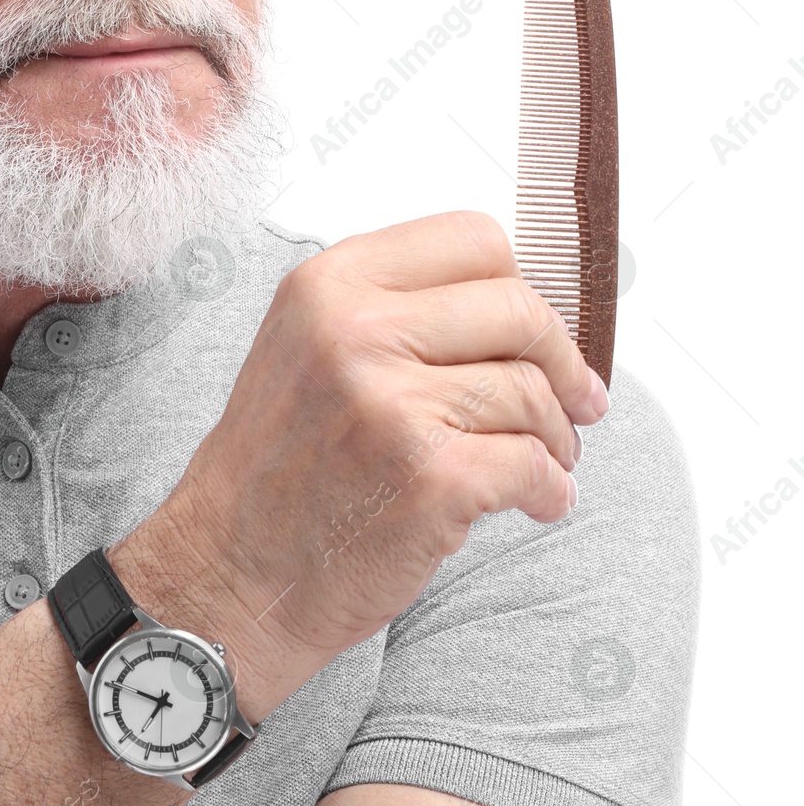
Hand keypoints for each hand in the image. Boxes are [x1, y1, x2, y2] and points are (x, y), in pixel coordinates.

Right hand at [112, 211, 607, 723]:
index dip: (519, 284)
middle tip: (576, 400)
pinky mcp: (429, 478)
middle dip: (561, 360)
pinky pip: (535, 464)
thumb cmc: (277, 464)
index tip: (532, 328)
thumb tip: (519, 305)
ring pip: (531, 390)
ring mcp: (391, 403)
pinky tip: (535, 501)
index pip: (472, 237)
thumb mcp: (306, 345)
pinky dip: (550, 490)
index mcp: (327, 284)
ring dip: (556, 435)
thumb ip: (394, 310)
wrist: (229, 568)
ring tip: (543, 460)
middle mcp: (354, 330)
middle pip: (518, 308)